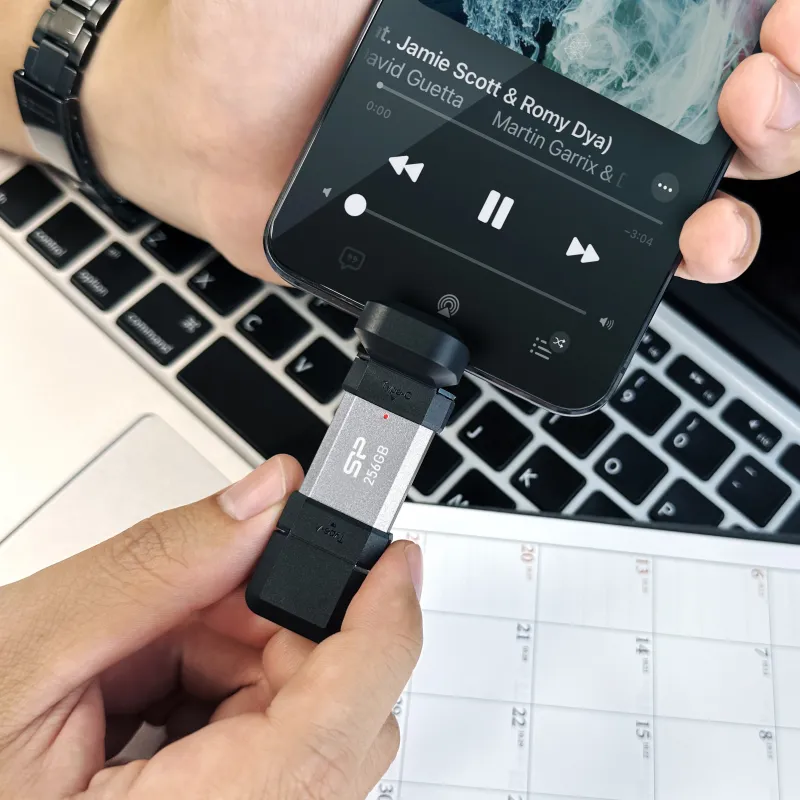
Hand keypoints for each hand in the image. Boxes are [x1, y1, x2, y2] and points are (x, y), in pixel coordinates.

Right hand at [0, 455, 423, 799]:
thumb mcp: (32, 653)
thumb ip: (159, 567)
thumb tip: (263, 499)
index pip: (331, 735)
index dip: (380, 631)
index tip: (395, 560)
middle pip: (326, 715)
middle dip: (274, 625)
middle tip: (205, 581)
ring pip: (302, 718)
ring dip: (239, 654)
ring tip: (142, 649)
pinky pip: (272, 739)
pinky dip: (226, 685)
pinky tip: (154, 682)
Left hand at [79, 0, 798, 283]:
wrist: (207, 136)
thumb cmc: (256, 25)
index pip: (695, 5)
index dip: (770, 17)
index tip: (777, 28)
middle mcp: (560, 76)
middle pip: (712, 98)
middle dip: (774, 110)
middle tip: (754, 107)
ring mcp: (536, 168)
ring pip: (672, 193)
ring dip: (726, 215)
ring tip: (709, 226)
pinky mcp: (502, 241)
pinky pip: (594, 267)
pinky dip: (646, 276)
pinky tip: (657, 270)